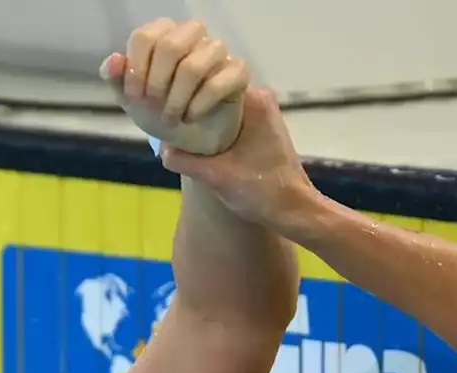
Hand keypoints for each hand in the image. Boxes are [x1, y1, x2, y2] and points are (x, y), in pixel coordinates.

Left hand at [100, 18, 246, 155]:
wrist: (190, 136)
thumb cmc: (160, 108)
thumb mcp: (132, 98)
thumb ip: (117, 79)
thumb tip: (113, 60)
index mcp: (163, 33)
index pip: (145, 37)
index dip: (136, 70)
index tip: (134, 97)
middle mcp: (191, 34)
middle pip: (171, 46)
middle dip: (157, 84)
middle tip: (155, 106)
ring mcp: (217, 51)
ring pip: (194, 66)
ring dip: (177, 99)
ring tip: (172, 117)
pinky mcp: (237, 71)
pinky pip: (218, 83)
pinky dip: (199, 106)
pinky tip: (191, 117)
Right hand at [159, 86, 315, 228]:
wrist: (294, 210)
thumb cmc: (262, 192)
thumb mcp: (217, 177)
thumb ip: (186, 161)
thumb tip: (161, 149)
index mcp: (253, 101)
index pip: (209, 78)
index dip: (184, 89)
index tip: (168, 107)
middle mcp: (259, 98)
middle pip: (212, 87)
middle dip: (189, 100)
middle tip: (167, 116)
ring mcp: (260, 112)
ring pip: (218, 102)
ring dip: (198, 114)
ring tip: (176, 127)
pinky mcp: (259, 127)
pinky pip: (226, 116)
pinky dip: (209, 124)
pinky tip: (193, 139)